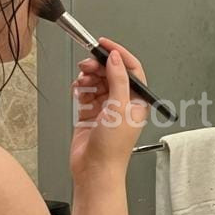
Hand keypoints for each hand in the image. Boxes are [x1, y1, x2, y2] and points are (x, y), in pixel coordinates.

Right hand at [69, 37, 148, 180]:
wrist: (94, 170)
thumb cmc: (113, 149)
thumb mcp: (119, 108)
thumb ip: (118, 80)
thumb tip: (116, 58)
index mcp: (137, 101)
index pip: (131, 70)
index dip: (119, 54)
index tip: (104, 44)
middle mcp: (123, 103)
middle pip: (111, 73)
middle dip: (99, 66)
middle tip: (87, 63)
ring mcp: (106, 109)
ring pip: (97, 82)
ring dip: (88, 77)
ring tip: (82, 79)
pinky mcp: (90, 114)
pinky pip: (86, 93)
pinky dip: (81, 88)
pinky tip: (77, 89)